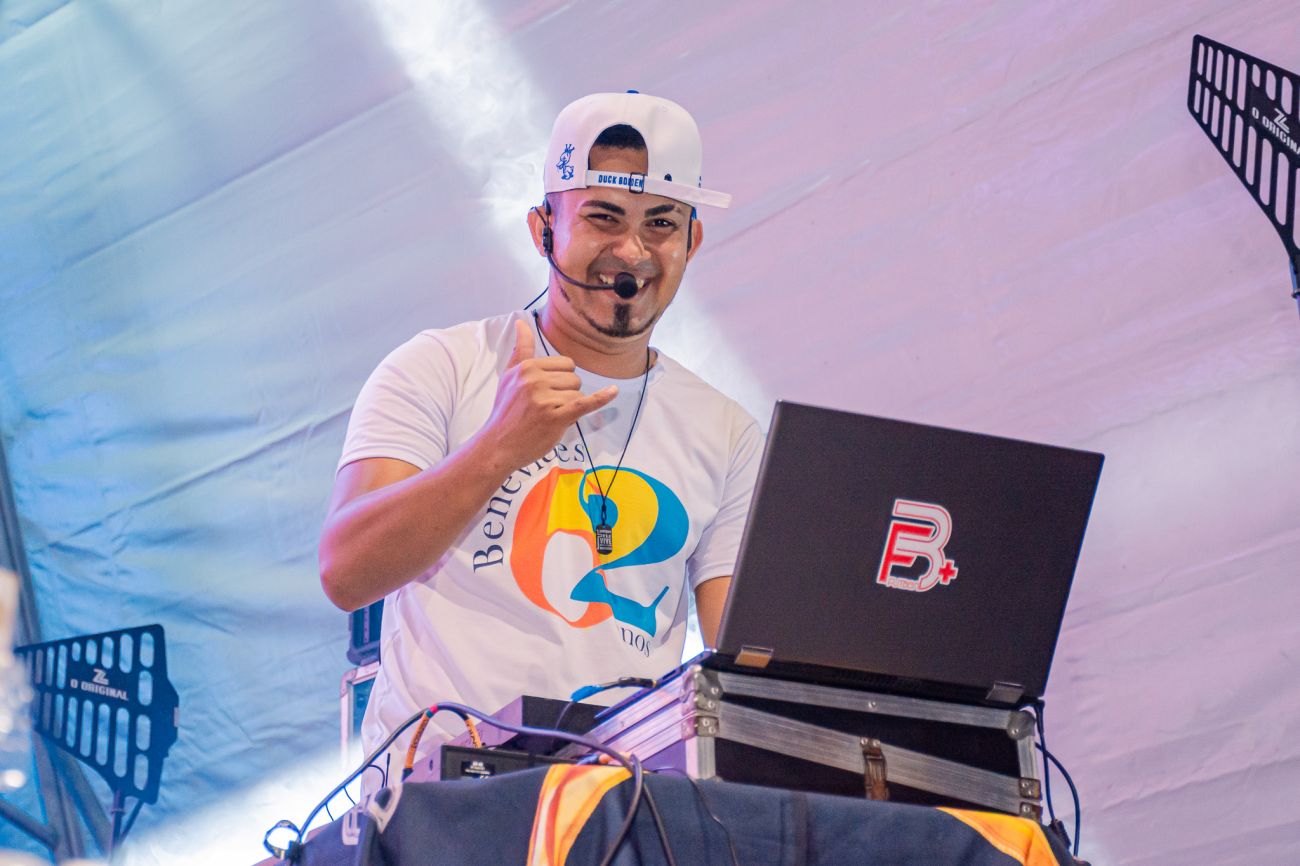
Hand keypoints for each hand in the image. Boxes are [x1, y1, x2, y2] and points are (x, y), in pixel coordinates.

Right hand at [480, 320, 617, 468]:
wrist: (498, 444)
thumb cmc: (506, 410)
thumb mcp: (508, 376)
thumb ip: (521, 349)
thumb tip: (522, 322)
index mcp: (527, 367)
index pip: (565, 363)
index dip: (562, 378)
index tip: (547, 391)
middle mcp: (535, 380)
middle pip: (574, 377)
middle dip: (567, 392)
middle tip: (546, 407)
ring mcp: (546, 399)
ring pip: (578, 393)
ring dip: (569, 406)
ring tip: (549, 416)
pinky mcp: (556, 418)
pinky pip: (584, 403)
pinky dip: (601, 398)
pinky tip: (613, 392)